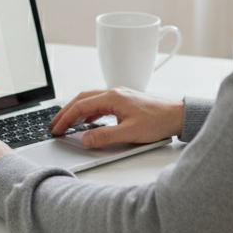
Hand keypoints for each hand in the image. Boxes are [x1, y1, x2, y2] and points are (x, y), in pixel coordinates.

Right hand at [48, 88, 183, 147]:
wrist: (178, 115)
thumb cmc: (158, 121)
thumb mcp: (130, 132)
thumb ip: (105, 136)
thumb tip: (85, 139)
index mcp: (113, 97)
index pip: (81, 105)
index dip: (66, 118)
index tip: (56, 129)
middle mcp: (114, 93)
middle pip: (82, 99)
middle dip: (66, 112)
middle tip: (54, 125)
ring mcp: (119, 96)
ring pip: (90, 100)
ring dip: (77, 111)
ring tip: (66, 124)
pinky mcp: (124, 102)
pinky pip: (100, 104)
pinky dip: (89, 112)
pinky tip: (87, 121)